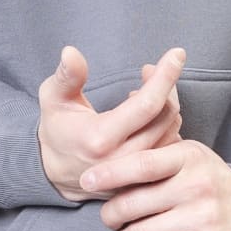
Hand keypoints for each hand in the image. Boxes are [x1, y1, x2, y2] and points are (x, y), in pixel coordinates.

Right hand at [38, 45, 185, 202]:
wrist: (55, 172)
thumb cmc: (57, 128)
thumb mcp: (53, 98)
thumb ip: (66, 76)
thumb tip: (71, 52)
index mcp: (100, 139)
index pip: (146, 105)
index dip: (165, 76)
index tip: (178, 53)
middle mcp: (122, 160)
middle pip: (165, 116)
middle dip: (165, 85)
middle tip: (150, 70)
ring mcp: (135, 173)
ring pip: (172, 131)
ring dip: (166, 103)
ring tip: (145, 90)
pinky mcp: (143, 178)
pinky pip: (170, 147)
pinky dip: (166, 124)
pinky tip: (149, 114)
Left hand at [82, 139, 230, 230]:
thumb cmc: (211, 182)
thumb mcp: (191, 155)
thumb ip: (156, 147)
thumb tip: (117, 126)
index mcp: (189, 157)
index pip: (140, 164)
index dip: (109, 173)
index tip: (86, 181)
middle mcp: (197, 184)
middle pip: (133, 204)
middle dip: (111, 215)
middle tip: (109, 219)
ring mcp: (204, 216)